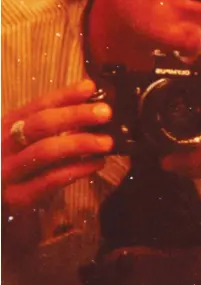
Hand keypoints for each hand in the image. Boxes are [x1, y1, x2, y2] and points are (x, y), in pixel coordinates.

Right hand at [2, 80, 113, 210]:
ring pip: (47, 151)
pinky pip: (52, 179)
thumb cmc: (15, 166)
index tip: (90, 87)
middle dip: (76, 115)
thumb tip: (90, 108)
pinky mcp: (19, 196)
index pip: (38, 105)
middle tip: (105, 112)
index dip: (65, 95)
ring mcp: (9, 171)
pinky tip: (97, 163)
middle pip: (42, 124)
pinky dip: (79, 168)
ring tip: (107, 141)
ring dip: (81, 143)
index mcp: (7, 126)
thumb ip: (50, 126)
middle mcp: (4, 145)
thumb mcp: (24, 141)